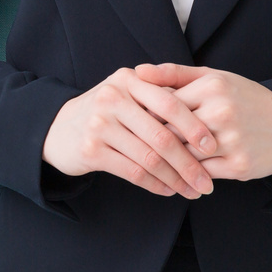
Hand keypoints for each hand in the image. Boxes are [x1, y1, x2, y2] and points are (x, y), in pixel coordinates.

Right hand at [42, 67, 218, 197]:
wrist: (57, 127)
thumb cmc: (105, 112)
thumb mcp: (127, 93)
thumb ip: (158, 97)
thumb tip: (205, 118)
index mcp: (129, 80)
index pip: (170, 103)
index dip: (195, 126)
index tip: (213, 147)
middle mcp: (113, 97)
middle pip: (162, 136)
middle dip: (189, 163)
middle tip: (206, 182)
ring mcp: (100, 124)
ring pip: (149, 158)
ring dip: (175, 179)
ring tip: (192, 191)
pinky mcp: (90, 149)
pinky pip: (132, 171)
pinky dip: (155, 184)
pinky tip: (168, 190)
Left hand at [132, 63, 271, 180]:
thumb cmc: (243, 98)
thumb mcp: (213, 77)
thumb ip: (174, 73)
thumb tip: (137, 71)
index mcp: (212, 87)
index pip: (163, 104)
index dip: (145, 115)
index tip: (133, 122)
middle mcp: (221, 112)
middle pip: (170, 131)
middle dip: (152, 141)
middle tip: (135, 145)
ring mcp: (231, 140)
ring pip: (183, 155)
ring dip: (168, 161)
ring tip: (152, 161)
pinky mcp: (239, 165)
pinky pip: (201, 173)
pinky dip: (187, 175)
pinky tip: (178, 174)